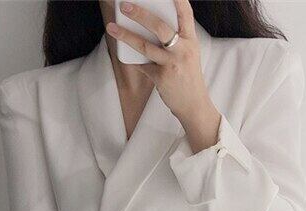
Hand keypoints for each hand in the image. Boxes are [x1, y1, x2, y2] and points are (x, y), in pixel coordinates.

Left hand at [106, 0, 220, 151]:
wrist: (194, 105)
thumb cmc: (188, 76)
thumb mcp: (189, 54)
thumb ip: (176, 39)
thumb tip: (150, 24)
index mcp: (191, 40)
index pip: (186, 13)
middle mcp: (183, 50)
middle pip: (160, 27)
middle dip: (140, 14)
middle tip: (124, 6)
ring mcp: (172, 64)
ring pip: (145, 46)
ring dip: (125, 36)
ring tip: (111, 28)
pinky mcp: (161, 78)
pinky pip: (142, 65)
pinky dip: (133, 61)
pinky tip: (125, 55)